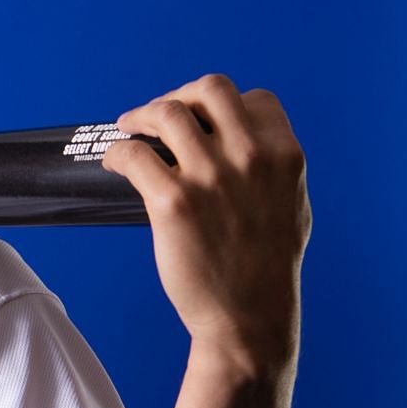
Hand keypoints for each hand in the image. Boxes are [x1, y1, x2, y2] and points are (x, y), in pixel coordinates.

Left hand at [103, 75, 310, 374]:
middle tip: (159, 114)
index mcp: (284, 155)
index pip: (255, 99)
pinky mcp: (172, 203)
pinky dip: (118, 152)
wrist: (249, 318)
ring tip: (128, 127)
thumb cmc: (268, 266)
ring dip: (141, 115)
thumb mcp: (292, 204)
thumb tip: (244, 138)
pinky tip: (114, 163)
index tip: (203, 119)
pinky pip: (134, 155)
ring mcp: (210, 178)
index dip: (226, 106)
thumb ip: (273, 166)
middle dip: (181, 95)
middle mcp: (251, 158)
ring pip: (168, 112)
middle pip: (210, 89)